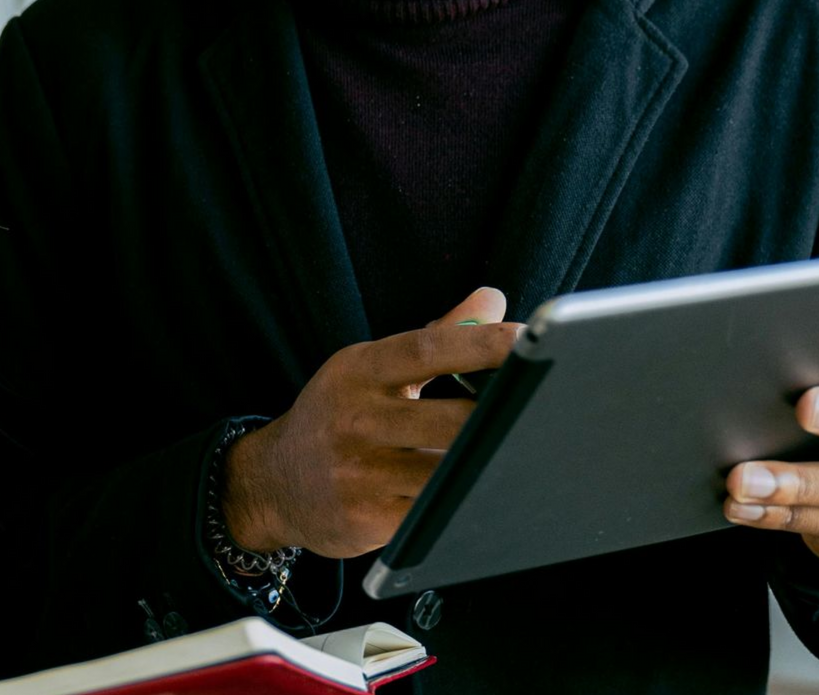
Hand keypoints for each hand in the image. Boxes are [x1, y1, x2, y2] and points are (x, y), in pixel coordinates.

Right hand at [224, 288, 523, 559]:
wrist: (274, 481)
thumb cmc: (336, 416)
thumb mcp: (370, 368)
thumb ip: (435, 336)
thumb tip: (493, 299)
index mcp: (359, 370)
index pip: (426, 349)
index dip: (481, 343)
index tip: (527, 339)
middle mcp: (354, 417)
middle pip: (448, 418)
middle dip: (499, 419)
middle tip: (543, 414)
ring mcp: (358, 471)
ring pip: (444, 472)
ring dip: (486, 467)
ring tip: (525, 458)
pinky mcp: (364, 518)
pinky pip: (430, 515)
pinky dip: (462, 505)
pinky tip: (487, 497)